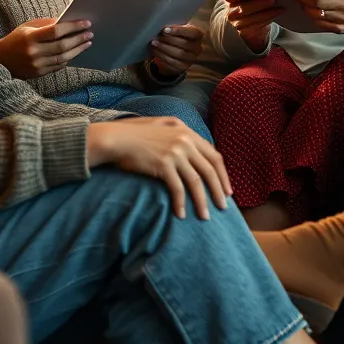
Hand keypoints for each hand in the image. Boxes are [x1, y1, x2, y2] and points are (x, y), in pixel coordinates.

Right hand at [0, 18, 92, 78]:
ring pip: (63, 58)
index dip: (73, 26)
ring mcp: (36, 65)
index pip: (56, 31)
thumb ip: (47, 24)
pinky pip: (58, 66)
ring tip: (87, 42)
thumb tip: (69, 21)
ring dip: (78, 50)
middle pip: (62, 45)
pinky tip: (75, 52)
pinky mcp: (38, 74)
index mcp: (30, 37)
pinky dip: (68, 59)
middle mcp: (33, 52)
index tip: (86, 23)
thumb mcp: (28, 27)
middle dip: (79, 39)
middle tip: (90, 33)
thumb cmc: (16, 39)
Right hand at [86, 117, 230, 219]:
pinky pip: (178, 188)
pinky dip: (181, 203)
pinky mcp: (163, 164)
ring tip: (205, 217)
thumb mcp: (163, 127)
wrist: (116, 138)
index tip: (227, 190)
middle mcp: (185, 141)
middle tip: (223, 207)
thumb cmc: (136, 135)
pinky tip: (181, 214)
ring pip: (197, 181)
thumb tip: (194, 149)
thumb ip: (180, 134)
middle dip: (218, 190)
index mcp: (188, 132)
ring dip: (202, 201)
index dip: (222, 174)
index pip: (214, 155)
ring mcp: (175, 152)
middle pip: (210, 169)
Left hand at [150, 24, 203, 76]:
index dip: (179, 31)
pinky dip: (162, 57)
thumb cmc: (179, 35)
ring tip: (154, 44)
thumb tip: (162, 27)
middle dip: (168, 40)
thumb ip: (174, 27)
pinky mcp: (183, 68)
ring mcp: (191, 60)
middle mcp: (197, 49)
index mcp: (198, 36)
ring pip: (178, 55)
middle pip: (184, 44)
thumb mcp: (180, 28)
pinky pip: (172, 64)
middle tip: (156, 37)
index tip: (164, 29)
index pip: (192, 33)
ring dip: (164, 49)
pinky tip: (155, 51)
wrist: (180, 49)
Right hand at [225, 0, 282, 51]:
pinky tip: (278, 12)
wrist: (248, 22)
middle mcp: (231, 12)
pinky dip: (269, 18)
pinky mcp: (246, 32)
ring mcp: (237, 24)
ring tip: (280, 7)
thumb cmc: (249, 1)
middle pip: (243, 8)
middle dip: (259, 3)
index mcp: (230, 0)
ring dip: (267, 12)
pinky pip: (258, 25)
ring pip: (252, 18)